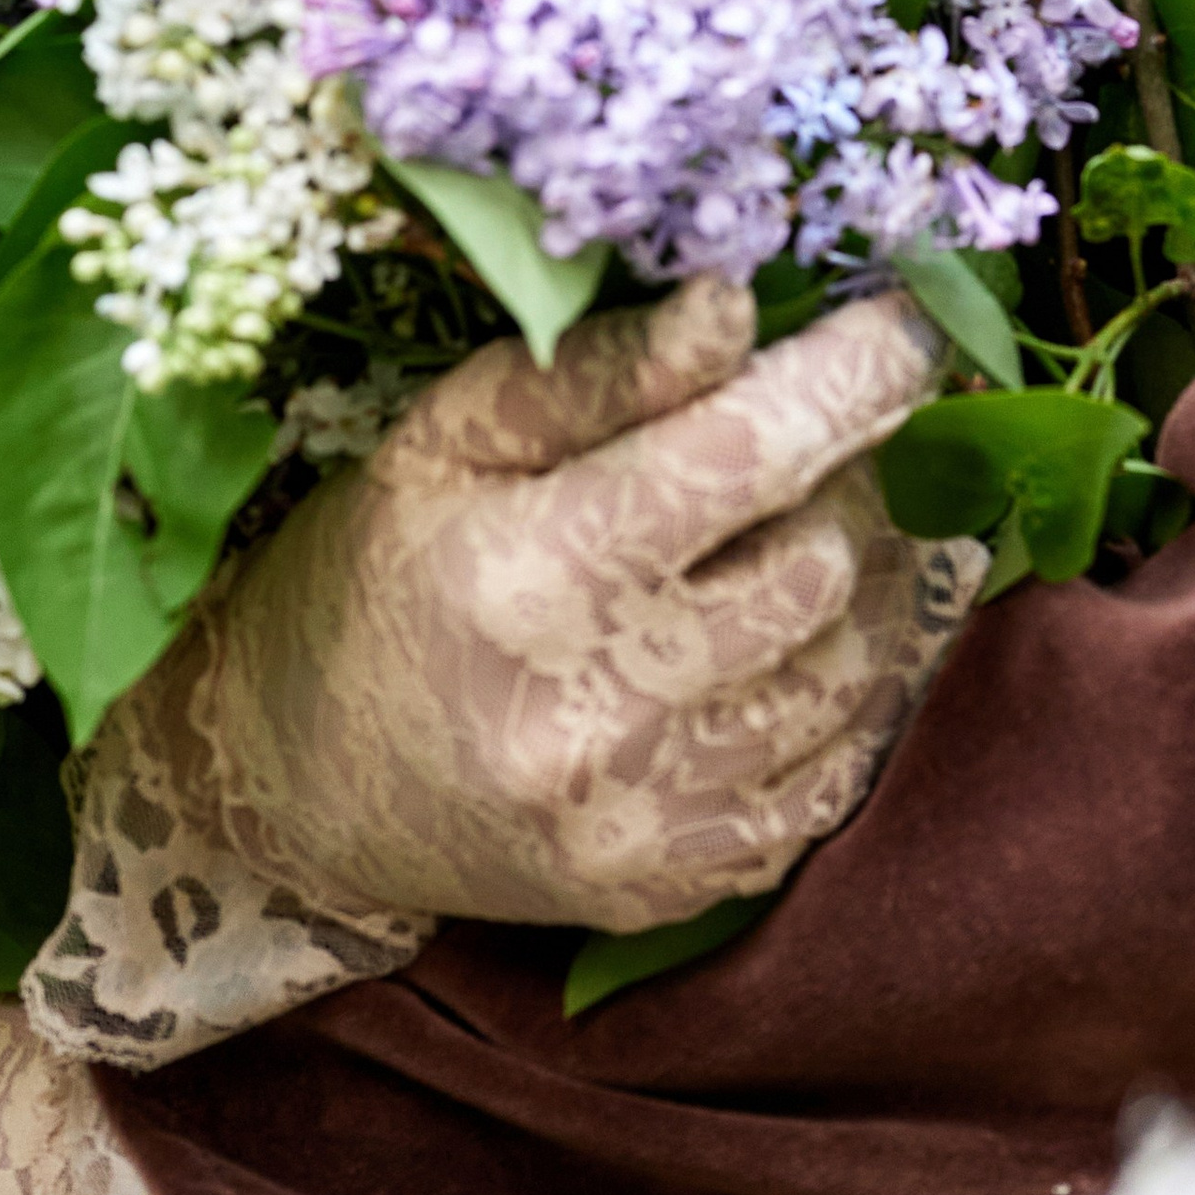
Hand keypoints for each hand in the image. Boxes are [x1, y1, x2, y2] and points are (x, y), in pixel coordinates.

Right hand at [187, 275, 971, 931]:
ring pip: (849, 677)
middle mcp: (595, 710)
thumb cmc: (373, 572)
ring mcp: (640, 820)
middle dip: (846, 480)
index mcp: (530, 573)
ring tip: (810, 529)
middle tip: (816, 441)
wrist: (291, 782)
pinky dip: (840, 701)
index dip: (850, 377)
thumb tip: (738, 305)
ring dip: (858, 587)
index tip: (903, 322)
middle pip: (817, 567)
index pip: (741, 455)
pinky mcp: (666, 889)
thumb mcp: (444, 437)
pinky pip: (827, 785)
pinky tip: (796, 645)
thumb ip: (597, 371)